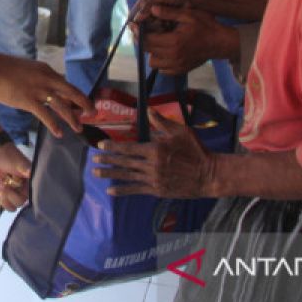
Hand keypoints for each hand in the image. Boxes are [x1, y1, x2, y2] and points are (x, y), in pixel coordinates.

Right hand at [0, 51, 91, 138]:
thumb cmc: (3, 70)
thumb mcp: (27, 70)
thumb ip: (37, 78)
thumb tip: (42, 88)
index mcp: (46, 70)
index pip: (66, 84)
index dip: (77, 95)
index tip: (83, 103)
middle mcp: (46, 79)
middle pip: (72, 92)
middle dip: (84, 104)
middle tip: (92, 113)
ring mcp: (38, 90)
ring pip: (62, 106)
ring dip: (72, 118)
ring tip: (78, 128)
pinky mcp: (29, 100)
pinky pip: (45, 115)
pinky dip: (54, 125)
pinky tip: (59, 133)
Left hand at [0, 143, 30, 210]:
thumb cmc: (9, 157)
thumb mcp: (18, 162)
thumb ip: (24, 168)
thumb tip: (30, 172)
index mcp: (32, 182)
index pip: (35, 194)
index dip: (27, 195)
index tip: (19, 188)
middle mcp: (25, 190)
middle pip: (22, 202)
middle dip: (13, 196)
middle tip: (6, 187)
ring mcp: (15, 194)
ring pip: (14, 206)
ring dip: (7, 198)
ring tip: (1, 186)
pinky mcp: (6, 197)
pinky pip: (7, 206)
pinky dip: (3, 201)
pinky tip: (0, 190)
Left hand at [92, 111, 215, 197]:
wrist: (208, 175)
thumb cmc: (196, 150)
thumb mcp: (180, 131)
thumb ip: (161, 122)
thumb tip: (147, 111)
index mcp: (155, 149)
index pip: (128, 148)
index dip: (113, 147)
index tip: (101, 145)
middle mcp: (151, 166)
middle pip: (124, 162)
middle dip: (107, 160)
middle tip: (93, 160)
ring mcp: (153, 179)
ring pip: (127, 176)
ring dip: (110, 174)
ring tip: (96, 173)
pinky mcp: (157, 190)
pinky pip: (136, 190)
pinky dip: (122, 190)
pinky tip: (111, 191)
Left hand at [143, 7, 239, 73]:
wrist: (220, 42)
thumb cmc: (206, 25)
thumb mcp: (188, 15)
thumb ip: (169, 12)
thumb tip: (152, 8)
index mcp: (174, 41)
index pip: (148, 40)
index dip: (138, 32)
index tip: (133, 25)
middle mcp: (174, 56)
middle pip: (148, 51)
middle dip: (143, 40)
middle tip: (142, 31)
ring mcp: (177, 65)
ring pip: (153, 62)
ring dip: (151, 52)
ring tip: (155, 41)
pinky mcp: (181, 70)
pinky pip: (163, 69)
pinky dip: (161, 61)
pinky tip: (165, 50)